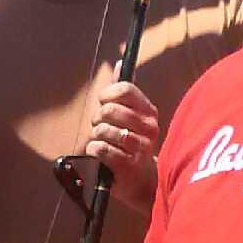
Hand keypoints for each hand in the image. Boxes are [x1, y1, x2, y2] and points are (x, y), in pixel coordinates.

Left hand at [85, 80, 158, 216]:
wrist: (140, 180)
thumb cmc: (130, 143)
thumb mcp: (130, 116)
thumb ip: (123, 91)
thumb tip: (120, 63)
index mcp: (149, 111)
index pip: (126, 90)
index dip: (108, 93)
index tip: (102, 101)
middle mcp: (149, 128)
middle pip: (110, 110)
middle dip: (98, 118)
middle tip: (101, 126)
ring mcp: (140, 147)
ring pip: (103, 130)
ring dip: (96, 135)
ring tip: (102, 141)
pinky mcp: (128, 165)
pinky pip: (101, 148)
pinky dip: (94, 149)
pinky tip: (99, 152)